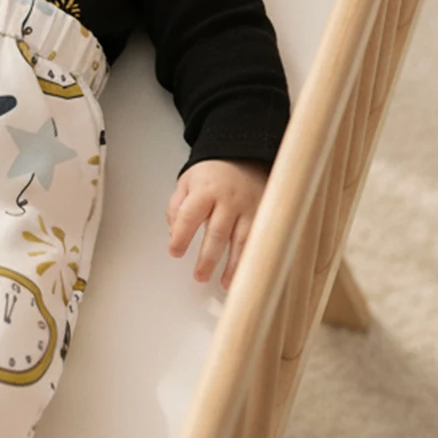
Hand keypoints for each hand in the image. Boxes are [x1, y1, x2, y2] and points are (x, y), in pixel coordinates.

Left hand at [166, 159, 267, 289]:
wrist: (245, 153)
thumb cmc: (213, 172)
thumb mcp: (187, 181)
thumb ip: (177, 206)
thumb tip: (173, 233)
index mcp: (205, 189)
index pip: (189, 216)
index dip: (181, 236)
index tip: (174, 252)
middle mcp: (228, 199)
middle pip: (217, 232)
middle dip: (207, 258)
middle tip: (199, 276)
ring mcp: (249, 206)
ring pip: (242, 240)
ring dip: (233, 265)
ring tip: (224, 284)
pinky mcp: (264, 213)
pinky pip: (259, 239)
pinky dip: (252, 258)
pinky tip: (248, 273)